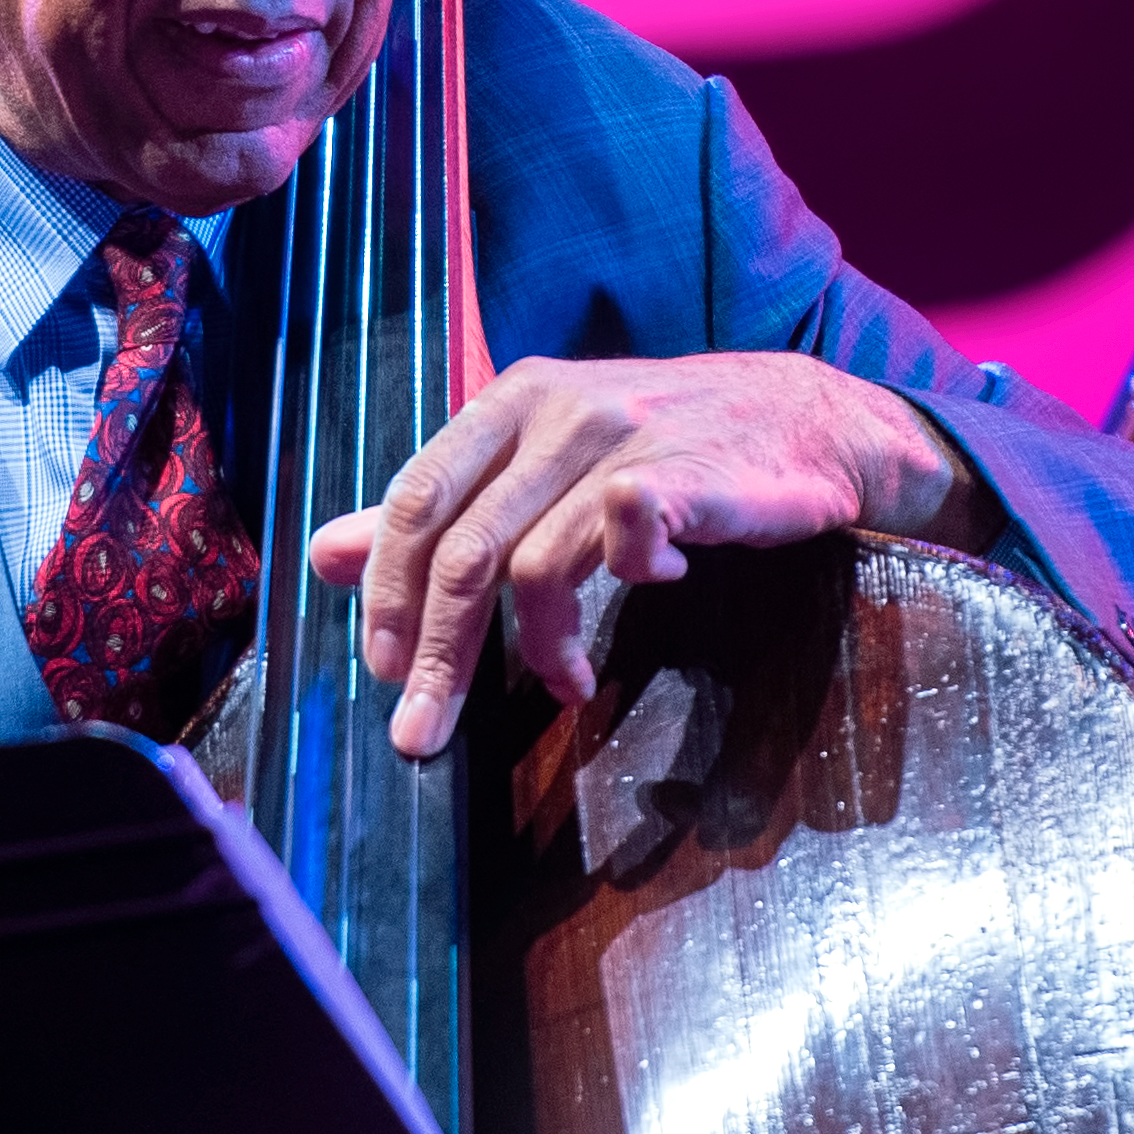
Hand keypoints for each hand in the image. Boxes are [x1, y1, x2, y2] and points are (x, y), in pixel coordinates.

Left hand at [304, 353, 994, 757]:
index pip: (415, 500)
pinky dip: (623, 579)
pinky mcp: (693, 470)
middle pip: (462, 546)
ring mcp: (625, 437)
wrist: (805, 413)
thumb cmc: (664, 443)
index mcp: (507, 403)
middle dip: (437, 653)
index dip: (389, 594)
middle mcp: (556, 412)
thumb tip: (328, 557)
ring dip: (537, 645)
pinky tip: (648, 592)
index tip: (386, 672)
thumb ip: (440, 510)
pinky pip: (626, 532)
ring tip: (562, 681)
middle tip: (425, 729)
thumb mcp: (537, 461)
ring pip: (535, 561)